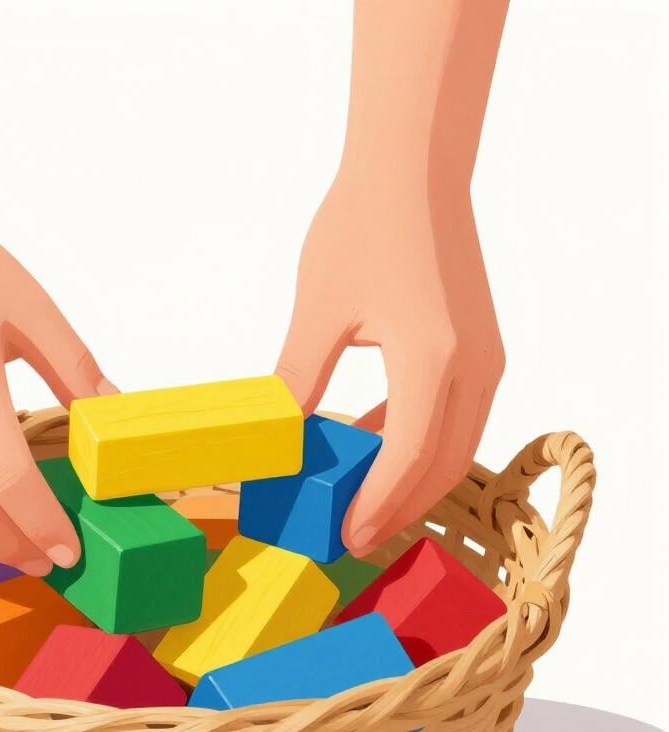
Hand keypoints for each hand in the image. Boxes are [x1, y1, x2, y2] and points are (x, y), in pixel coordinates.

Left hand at [276, 171, 503, 556]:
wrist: (414, 167)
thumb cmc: (363, 226)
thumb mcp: (317, 313)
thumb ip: (296, 380)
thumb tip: (274, 436)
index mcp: (433, 360)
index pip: (407, 459)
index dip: (377, 505)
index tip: (348, 536)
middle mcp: (474, 366)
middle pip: (441, 464)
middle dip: (398, 505)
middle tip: (353, 533)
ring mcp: (485, 356)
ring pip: (454, 443)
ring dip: (410, 476)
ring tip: (360, 495)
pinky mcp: (480, 345)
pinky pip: (454, 413)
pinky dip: (418, 437)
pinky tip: (371, 436)